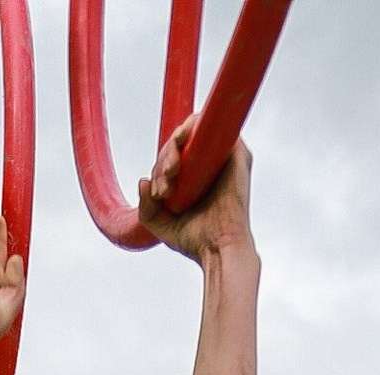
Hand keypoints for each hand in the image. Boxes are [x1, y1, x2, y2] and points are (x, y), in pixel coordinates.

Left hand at [136, 121, 254, 263]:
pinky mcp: (236, 151)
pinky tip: (181, 146)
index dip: (160, 168)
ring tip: (170, 174)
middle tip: (163, 189)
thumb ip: (147, 209)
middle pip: (180, 142)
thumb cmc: (197, 240)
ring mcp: (225, 155)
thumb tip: (143, 182)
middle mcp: (213, 164)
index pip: (173, 157)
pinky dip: (191, 128)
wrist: (218, 247)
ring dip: (173, 146)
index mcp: (199, 178)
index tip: (157, 195)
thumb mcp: (162, 226)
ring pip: (192, 130)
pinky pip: (211, 122)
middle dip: (163, 160)